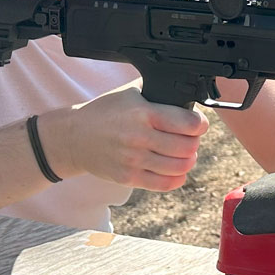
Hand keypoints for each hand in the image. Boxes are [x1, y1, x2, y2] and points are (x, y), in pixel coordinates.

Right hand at [45, 87, 209, 191]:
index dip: (200, 124)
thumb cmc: (105, 112)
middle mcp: (139, 137)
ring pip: (180, 167)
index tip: (199, 123)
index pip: (188, 123)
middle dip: (194, 142)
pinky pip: (164, 184)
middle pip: (187, 147)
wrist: (74, 137)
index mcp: (143, 113)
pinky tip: (175, 170)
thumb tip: (188, 90)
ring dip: (188, 161)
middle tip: (190, 138)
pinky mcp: (128, 177)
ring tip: (184, 154)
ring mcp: (133, 160)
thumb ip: (158, 91)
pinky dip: (177, 178)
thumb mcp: (130, 93)